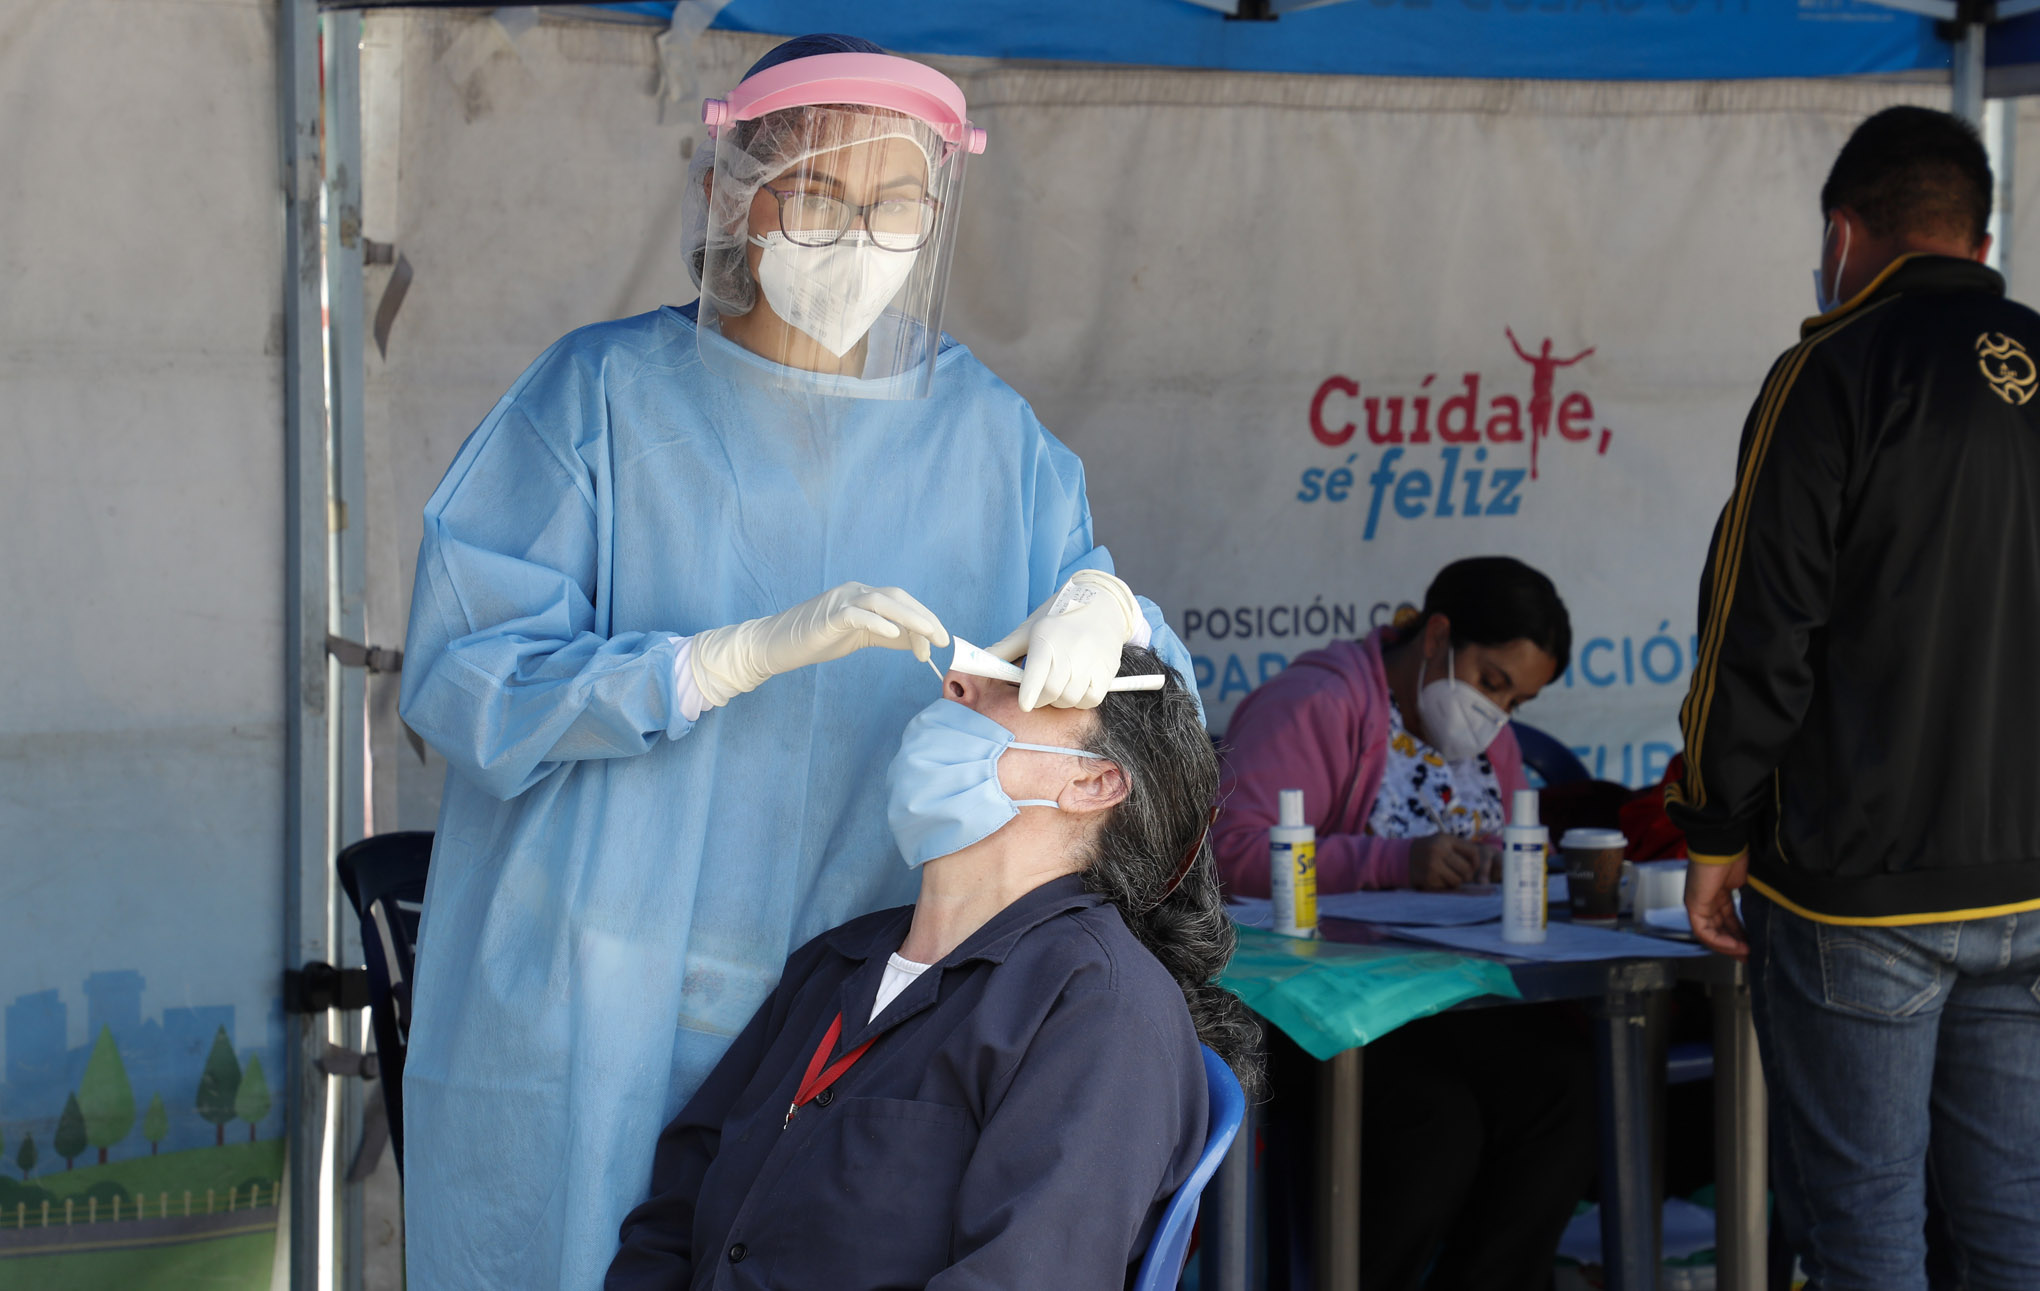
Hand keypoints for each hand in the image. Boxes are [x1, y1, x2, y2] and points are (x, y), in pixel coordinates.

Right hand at [690, 582, 948, 707]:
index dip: (924, 619)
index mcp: (864, 596)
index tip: (939, 642)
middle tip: (942, 640)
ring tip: (928, 636)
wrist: (777, 644)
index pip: (902, 601)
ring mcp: (840, 602)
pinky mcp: (827, 617)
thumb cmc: (819, 639)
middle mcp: (855, 592)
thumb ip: (888, 635)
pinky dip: (876, 621)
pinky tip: (892, 632)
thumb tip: (919, 642)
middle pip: (897, 597)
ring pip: (882, 602)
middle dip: (924, 617)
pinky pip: (856, 614)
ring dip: (909, 618)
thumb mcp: (861, 636)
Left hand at [985, 570, 1141, 711]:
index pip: (1037, 675)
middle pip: (1052, 692)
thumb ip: (1005, 649)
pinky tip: (1075, 688)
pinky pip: (1091, 699)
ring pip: (1071, 698)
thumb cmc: (1059, 618)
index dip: (1029, 695)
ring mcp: (1091, 661)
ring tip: (1057, 688)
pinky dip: (1080, 700)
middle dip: (1041, 699)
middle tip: (1038, 693)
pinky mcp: (1107, 670)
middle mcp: (1071, 651)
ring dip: (1060, 700)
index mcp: (1046, 638)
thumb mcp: (1030, 629)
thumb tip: (978, 662)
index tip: (1024, 705)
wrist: (1101, 604)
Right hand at [1408, 834, 1487, 890]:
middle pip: (1466, 870)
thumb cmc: (1428, 849)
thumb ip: (1460, 848)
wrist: (1401, 856)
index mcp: (1445, 840)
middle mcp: (1439, 851)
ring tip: (1448, 876)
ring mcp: (1432, 866)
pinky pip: (1445, 887)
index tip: (1473, 867)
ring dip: (1455, 882)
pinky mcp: (1427, 879)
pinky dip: (1444, 885)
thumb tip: (1479, 865)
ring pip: (1457, 881)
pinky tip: (1437, 878)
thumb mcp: (1442, 841)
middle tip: (1461, 875)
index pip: (1473, 853)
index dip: (1477, 862)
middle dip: (1466, 875)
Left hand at [1685, 852, 1749, 957]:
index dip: (1741, 935)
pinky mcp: (1693, 905)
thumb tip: (1764, 918)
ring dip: (1728, 946)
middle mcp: (1706, 900)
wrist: (1725, 845)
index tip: (1755, 945)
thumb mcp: (1747, 885)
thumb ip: (1750, 902)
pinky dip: (1719, 940)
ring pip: (1710, 934)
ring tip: (1746, 953)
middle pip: (1719, 929)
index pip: (1727, 921)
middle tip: (1751, 956)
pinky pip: (1703, 931)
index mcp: (1718, 894)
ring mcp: (1698, 903)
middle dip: (1735, 945)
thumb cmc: (1738, 857)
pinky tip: (1736, 946)